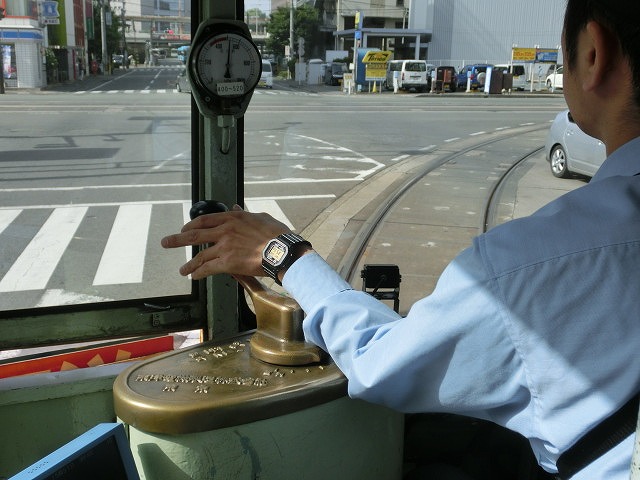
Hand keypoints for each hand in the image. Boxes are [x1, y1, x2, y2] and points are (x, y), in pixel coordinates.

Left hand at [161, 205, 290, 279]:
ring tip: (183, 270)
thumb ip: (245, 213)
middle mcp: (224, 230)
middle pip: (195, 235)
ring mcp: (224, 247)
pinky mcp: (227, 263)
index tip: (184, 229)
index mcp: (232, 217)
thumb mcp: (260, 217)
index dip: (191, 225)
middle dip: (178, 240)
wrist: (282, 251)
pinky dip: (199, 273)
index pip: (205, 220)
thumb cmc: (276, 234)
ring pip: (200, 255)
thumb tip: (235, 206)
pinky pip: (208, 268)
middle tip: (166, 242)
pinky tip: (194, 276)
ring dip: (189, 264)